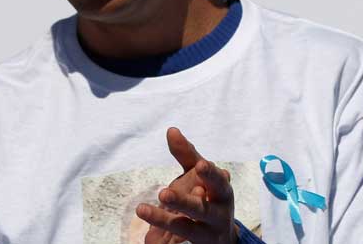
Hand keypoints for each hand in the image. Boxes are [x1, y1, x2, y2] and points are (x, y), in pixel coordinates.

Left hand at [136, 128, 237, 243]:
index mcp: (221, 192)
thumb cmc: (207, 197)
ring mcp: (207, 234)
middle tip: (163, 193)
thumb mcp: (199, 176)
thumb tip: (171, 130)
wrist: (220, 238)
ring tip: (142, 210)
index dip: (210, 174)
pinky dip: (166, 243)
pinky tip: (149, 240)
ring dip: (164, 221)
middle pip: (202, 209)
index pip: (217, 182)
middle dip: (184, 202)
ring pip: (187, 230)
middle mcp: (218, 214)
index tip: (199, 165)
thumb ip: (187, 155)